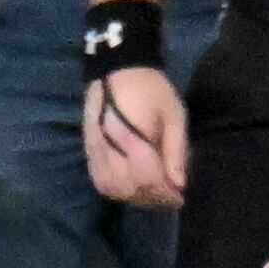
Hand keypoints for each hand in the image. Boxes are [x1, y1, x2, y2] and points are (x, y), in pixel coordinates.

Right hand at [84, 66, 189, 207]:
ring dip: (136, 196)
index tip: (180, 196)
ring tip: (155, 193)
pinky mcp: (88, 152)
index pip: (146, 177)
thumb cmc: (152, 90)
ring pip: (113, 189)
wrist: (118, 70)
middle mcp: (108, 146)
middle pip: (129, 187)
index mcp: (131, 134)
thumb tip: (179, 184)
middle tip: (171, 195)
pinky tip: (135, 188)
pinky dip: (119, 191)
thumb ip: (176, 150)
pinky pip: (101, 182)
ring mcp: (94, 151)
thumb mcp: (174, 115)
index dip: (164, 192)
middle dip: (153, 197)